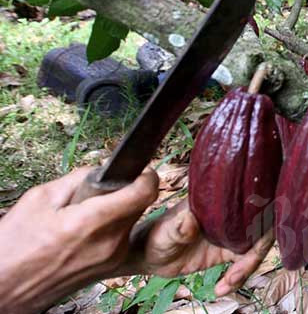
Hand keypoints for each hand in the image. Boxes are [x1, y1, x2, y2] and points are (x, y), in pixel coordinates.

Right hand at [0, 167, 158, 313]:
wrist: (5, 289)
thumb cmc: (14, 246)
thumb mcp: (40, 199)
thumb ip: (78, 178)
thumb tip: (104, 169)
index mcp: (91, 223)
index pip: (143, 192)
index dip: (145, 175)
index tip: (139, 167)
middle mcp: (109, 243)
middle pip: (140, 203)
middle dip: (126, 189)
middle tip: (99, 189)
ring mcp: (113, 257)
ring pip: (132, 218)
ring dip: (118, 208)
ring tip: (86, 213)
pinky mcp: (112, 266)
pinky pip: (123, 234)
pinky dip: (112, 225)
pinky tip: (87, 229)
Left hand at [121, 199, 274, 296]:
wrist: (147, 255)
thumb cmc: (154, 236)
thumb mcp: (165, 231)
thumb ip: (179, 225)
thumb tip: (192, 218)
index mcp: (218, 202)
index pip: (251, 204)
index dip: (260, 221)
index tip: (252, 241)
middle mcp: (229, 214)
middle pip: (261, 227)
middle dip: (256, 252)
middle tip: (237, 272)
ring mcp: (230, 232)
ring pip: (255, 247)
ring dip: (247, 268)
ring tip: (227, 283)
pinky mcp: (227, 251)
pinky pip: (243, 262)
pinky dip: (239, 277)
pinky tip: (222, 288)